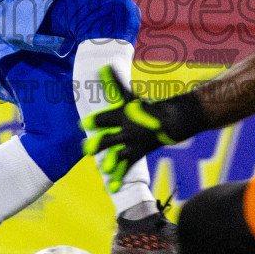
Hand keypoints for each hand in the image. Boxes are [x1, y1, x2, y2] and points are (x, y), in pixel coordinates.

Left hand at [81, 66, 178, 194]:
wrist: (172, 121)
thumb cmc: (146, 107)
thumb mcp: (129, 96)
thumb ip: (113, 83)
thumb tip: (103, 66)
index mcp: (123, 115)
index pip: (108, 118)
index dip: (96, 121)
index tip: (82, 124)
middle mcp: (127, 130)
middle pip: (112, 137)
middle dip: (100, 143)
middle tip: (86, 148)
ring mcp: (133, 143)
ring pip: (119, 153)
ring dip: (111, 160)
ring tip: (102, 168)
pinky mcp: (137, 153)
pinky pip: (127, 167)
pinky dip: (119, 176)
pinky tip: (111, 188)